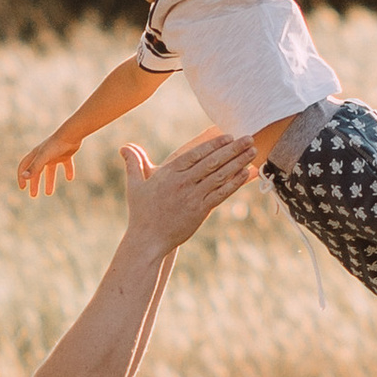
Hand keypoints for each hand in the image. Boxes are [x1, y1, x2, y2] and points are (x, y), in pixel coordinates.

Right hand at [18, 126, 80, 200]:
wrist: (71, 134)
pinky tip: (70, 178)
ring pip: (50, 170)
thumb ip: (34, 167)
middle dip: (34, 183)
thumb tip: (24, 177)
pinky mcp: (66, 154)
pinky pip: (66, 165)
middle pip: (36, 171)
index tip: (23, 188)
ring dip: (49, 181)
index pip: (24, 166)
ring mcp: (55, 155)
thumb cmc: (56, 145)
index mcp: (36, 155)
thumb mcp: (43, 158)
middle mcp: (44, 155)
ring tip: (48, 193)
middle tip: (33, 195)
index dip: (21, 176)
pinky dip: (68, 171)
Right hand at [121, 127, 258, 250]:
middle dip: (232, 149)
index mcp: (169, 174)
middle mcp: (183, 183)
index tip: (228, 136)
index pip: (195, 154)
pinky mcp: (201, 210)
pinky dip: (235, 183)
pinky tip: (246, 174)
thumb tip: (124, 147)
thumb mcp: (134, 185)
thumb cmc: (141, 213)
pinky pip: (221, 194)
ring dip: (238, 162)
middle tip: (248, 138)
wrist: (148, 240)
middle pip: (212, 162)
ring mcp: (193, 197)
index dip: (213, 144)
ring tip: (252, 152)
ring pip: (219, 176)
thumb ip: (134, 163)